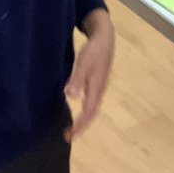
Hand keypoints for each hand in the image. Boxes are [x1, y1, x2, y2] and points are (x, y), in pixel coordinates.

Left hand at [64, 9, 114, 141]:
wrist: (105, 36)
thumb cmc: (94, 49)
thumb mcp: (83, 63)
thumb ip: (77, 79)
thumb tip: (71, 96)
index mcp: (96, 88)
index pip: (89, 112)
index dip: (80, 125)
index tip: (69, 135)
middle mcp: (99, 90)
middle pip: (92, 113)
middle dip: (81, 126)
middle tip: (67, 136)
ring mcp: (99, 86)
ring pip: (92, 107)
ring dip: (83, 119)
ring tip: (71, 126)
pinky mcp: (97, 81)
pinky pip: (91, 101)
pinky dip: (84, 109)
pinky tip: (76, 107)